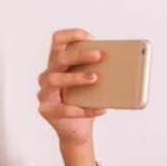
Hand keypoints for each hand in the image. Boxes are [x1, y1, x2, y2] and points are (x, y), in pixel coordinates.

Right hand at [36, 28, 104, 147]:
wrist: (78, 131)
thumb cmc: (86, 102)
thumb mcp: (94, 85)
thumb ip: (100, 72)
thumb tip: (122, 65)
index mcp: (58, 64)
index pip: (58, 41)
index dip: (72, 35)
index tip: (91, 37)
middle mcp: (48, 75)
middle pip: (59, 58)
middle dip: (79, 54)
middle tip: (99, 55)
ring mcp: (44, 93)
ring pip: (55, 79)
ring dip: (76, 77)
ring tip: (95, 78)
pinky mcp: (46, 110)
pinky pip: (64, 109)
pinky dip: (83, 109)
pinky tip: (101, 109)